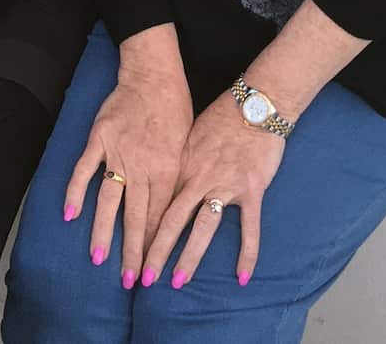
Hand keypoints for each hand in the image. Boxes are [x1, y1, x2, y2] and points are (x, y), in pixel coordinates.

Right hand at [64, 43, 193, 287]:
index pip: (161, 216)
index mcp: (168, 169)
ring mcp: (118, 152)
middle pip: (137, 216)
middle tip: (131, 281)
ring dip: (104, 231)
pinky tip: (70, 214)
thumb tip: (171, 215)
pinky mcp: (100, 138)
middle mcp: (143, 164)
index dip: (156, 247)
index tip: (152, 274)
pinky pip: (85, 170)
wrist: (153, 74)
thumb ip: (175, 180)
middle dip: (134, 251)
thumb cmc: (175, 110)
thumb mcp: (186, 147)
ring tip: (99, 259)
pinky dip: (76, 191)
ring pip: (110, 199)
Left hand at [143, 93, 284, 289]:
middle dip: (155, 251)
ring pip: (203, 227)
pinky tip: (242, 278)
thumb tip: (161, 183)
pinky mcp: (252, 190)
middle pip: (172, 219)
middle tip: (141, 278)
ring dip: (188, 256)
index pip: (157, 202)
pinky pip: (249, 227)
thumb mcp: (190, 134)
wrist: (255, 104)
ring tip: (176, 282)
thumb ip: (178, 161)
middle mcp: (200, 177)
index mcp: (182, 164)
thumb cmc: (222, 115)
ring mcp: (226, 185)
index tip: (130, 252)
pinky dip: (247, 253)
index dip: (142, 228)